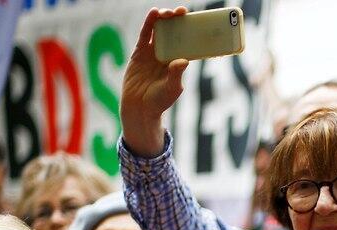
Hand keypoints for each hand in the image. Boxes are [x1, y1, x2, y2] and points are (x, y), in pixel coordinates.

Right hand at [120, 7, 189, 157]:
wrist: (139, 108)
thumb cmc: (159, 101)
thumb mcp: (172, 89)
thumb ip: (176, 74)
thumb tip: (183, 60)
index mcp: (178, 62)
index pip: (187, 42)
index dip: (191, 30)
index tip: (197, 20)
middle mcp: (167, 54)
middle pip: (174, 32)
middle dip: (178, 20)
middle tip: (183, 12)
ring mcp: (152, 52)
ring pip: (160, 30)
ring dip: (164, 18)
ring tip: (169, 12)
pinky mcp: (139, 52)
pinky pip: (145, 35)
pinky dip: (149, 23)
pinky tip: (154, 13)